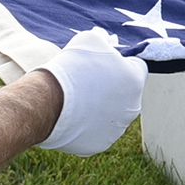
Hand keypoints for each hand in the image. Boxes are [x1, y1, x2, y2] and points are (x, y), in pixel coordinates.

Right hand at [34, 28, 142, 154]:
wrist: (47, 102)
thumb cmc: (71, 67)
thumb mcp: (89, 40)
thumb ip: (104, 40)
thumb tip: (107, 40)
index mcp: (136, 82)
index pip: (137, 68)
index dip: (120, 63)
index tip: (104, 63)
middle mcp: (132, 109)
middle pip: (126, 94)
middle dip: (111, 87)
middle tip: (87, 82)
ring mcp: (116, 130)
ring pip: (111, 115)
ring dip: (99, 107)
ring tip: (76, 99)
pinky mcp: (99, 145)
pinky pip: (96, 132)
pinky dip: (86, 125)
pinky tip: (71, 116)